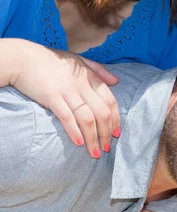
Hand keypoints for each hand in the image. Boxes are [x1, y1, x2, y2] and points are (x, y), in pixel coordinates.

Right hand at [9, 41, 119, 157]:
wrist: (25, 59)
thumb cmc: (53, 60)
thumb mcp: (80, 60)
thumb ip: (99, 70)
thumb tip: (116, 81)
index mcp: (90, 77)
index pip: (110, 101)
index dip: (116, 119)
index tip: (116, 134)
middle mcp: (82, 85)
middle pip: (101, 113)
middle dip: (106, 134)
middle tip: (106, 147)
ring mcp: (67, 92)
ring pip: (87, 119)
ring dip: (93, 138)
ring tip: (95, 152)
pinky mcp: (52, 98)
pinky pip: (66, 117)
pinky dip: (74, 131)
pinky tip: (78, 143)